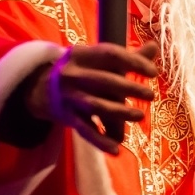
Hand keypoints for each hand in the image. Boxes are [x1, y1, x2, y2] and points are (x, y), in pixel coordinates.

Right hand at [30, 41, 160, 154]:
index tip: (153, 72)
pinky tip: (117, 148)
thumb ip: (127, 57)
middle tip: (150, 95)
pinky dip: (100, 141)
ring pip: (96, 106)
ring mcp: (69, 97)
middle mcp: (73, 74)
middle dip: (130, 89)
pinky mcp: (67, 117)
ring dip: (120, 113)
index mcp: (82, 55)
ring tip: (140, 116)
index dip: (133, 61)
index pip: (110, 55)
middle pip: (105, 81)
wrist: (40, 89)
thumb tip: (154, 46)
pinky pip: (85, 130)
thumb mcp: (97, 60)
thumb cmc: (81, 71)